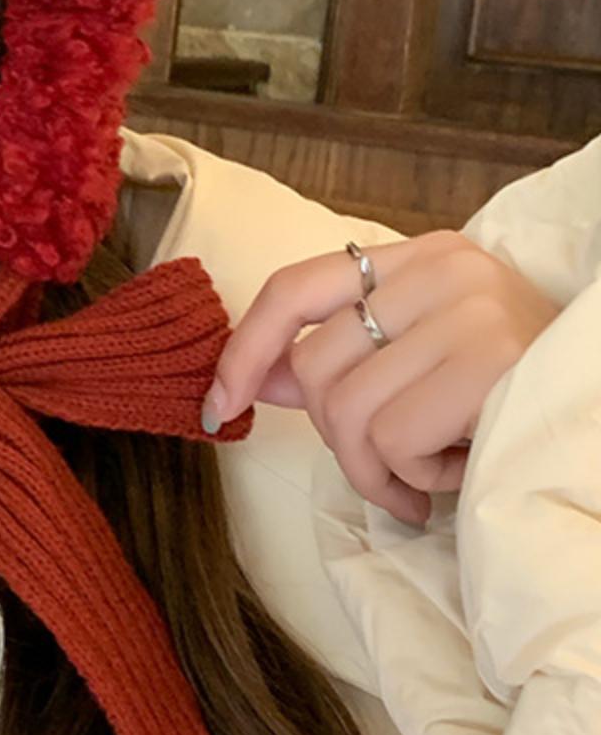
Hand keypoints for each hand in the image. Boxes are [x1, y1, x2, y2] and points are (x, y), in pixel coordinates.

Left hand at [206, 230, 559, 525]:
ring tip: (425, 476)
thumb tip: (257, 376)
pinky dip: (413, 477)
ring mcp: (470, 311)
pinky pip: (392, 439)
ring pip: (346, 411)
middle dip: (336, 438)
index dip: (245, 347)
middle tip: (388, 468)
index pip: (295, 286)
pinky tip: (459, 470)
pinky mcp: (491, 363)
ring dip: (376, 469)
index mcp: (422, 257)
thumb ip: (345, 361)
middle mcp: (444, 270)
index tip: (218, 403)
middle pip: (314, 366)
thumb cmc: (516, 396)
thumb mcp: (426, 363)